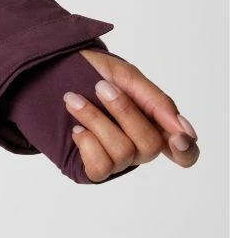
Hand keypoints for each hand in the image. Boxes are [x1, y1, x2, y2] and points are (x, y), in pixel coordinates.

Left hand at [63, 48, 199, 182]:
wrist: (51, 69)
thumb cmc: (93, 71)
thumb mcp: (126, 76)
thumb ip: (155, 101)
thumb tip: (183, 130)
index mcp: (153, 123)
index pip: (184, 152)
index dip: (186, 151)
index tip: (176, 137)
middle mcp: (138, 146)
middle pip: (149, 146)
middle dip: (122, 111)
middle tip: (100, 86)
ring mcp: (116, 159)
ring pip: (122, 153)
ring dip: (94, 119)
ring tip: (73, 99)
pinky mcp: (92, 167)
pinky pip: (100, 167)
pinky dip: (86, 143)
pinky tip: (76, 128)